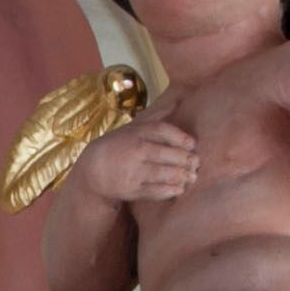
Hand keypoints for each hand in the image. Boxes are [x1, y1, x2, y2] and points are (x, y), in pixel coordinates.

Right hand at [84, 114, 199, 205]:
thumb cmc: (120, 144)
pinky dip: (167, 191)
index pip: (163, 131)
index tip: (193, 144)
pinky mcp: (130, 189)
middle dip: (184, 159)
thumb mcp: (135, 126)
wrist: (92, 168)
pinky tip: (180, 189)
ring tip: (193, 176)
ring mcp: (132, 171)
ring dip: (179, 176)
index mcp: (138, 132)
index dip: (180, 137)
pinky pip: (151, 190)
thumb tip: (179, 99)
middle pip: (164, 153)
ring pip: (160, 173)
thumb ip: (157, 115)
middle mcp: (135, 151)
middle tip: (197, 162)